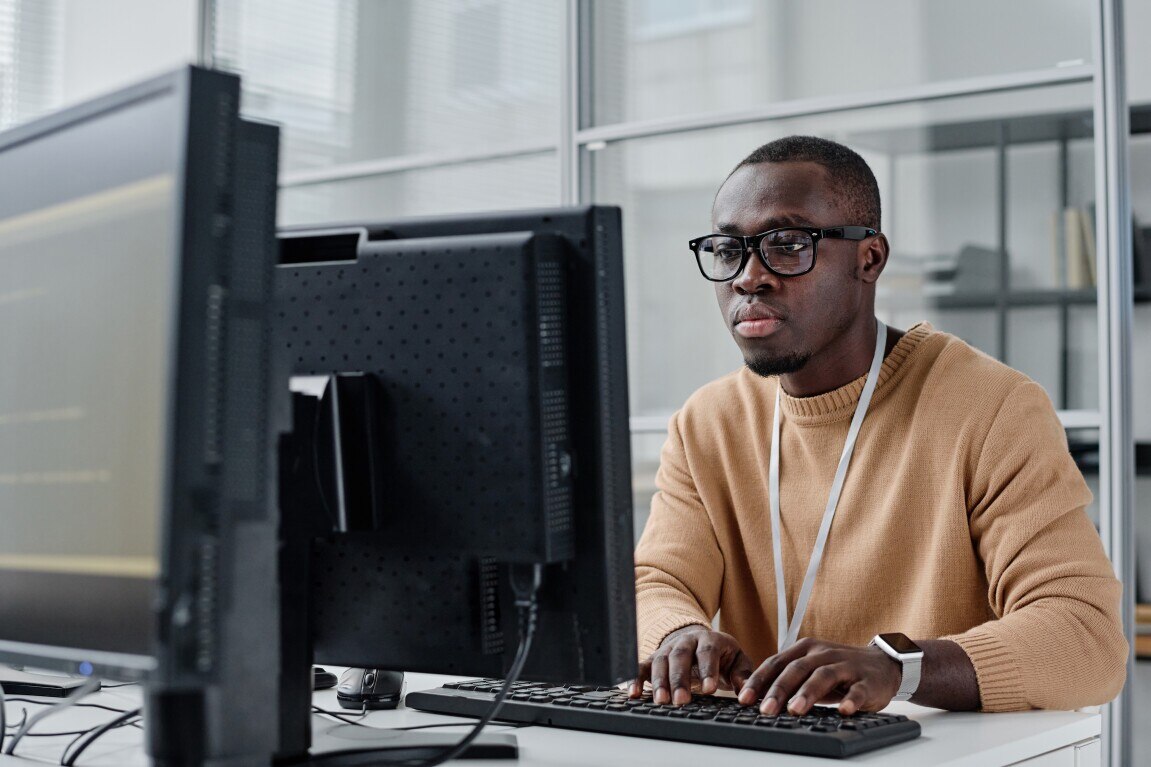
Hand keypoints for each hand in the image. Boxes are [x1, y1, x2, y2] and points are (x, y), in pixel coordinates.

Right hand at [629, 625, 753, 705]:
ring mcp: (668, 648)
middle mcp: (685, 641)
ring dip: (659, 681)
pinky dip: (636, 678)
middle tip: (681, 700)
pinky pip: (642, 666)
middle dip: (679, 679)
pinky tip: (633, 693)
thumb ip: (743, 675)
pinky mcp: (654, 657)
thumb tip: (747, 694)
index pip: (707, 652)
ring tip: (661, 701)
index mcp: (709, 639)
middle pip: (680, 656)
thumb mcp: (737, 661)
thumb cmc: (721, 655)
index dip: (708, 669)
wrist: (699, 640)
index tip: (709, 689)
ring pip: (660, 661)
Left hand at [738, 638, 901, 715]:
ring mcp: (845, 665)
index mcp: (805, 649)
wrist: (882, 663)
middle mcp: (823, 654)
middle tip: (765, 709)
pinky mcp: (866, 680)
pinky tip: (844, 710)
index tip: (744, 699)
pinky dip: (851, 700)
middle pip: (797, 669)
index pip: (777, 662)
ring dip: (808, 693)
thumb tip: (757, 700)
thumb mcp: (811, 669)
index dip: (759, 680)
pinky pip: (858, 690)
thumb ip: (788, 679)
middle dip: (779, 689)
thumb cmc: (839, 670)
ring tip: (795, 709)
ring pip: (823, 676)